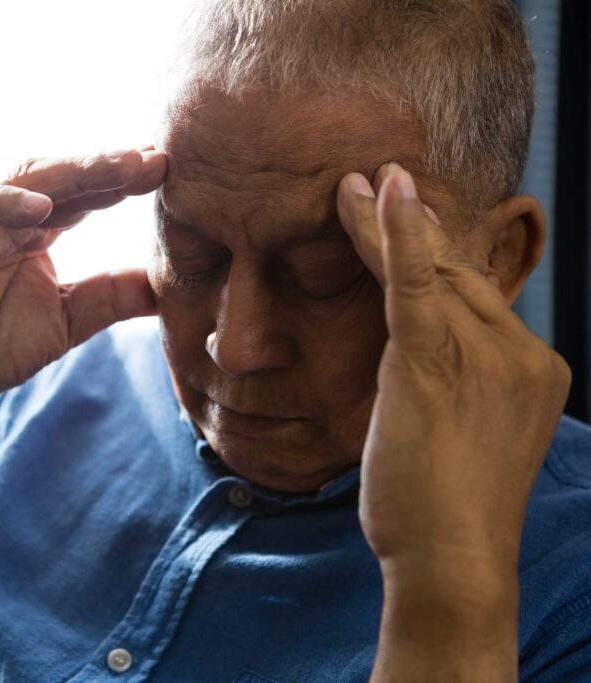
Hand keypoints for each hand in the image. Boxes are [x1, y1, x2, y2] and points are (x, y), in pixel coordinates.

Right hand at [0, 148, 166, 423]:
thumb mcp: (67, 321)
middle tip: (157, 158)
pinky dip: (4, 202)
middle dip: (111, 166)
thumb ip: (111, 298)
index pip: (88, 195)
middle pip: (64, 177)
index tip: (170, 171)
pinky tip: (44, 204)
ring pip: (25, 181)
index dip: (126, 182)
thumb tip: (171, 287)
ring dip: (73, 170)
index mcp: (38, 230)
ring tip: (121, 166)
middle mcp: (9, 218)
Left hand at [336, 164, 570, 589]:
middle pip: (455, 274)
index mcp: (528, 368)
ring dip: (386, 223)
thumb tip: (411, 349)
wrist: (453, 562)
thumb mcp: (456, 432)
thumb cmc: (443, 507)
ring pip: (431, 273)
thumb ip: (447, 378)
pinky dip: (401, 238)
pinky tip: (385, 193)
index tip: (403, 217)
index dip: (431, 253)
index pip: (472, 296)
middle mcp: (519, 353)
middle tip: (370, 181)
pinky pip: (417, 288)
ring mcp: (486, 356)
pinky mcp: (438, 364)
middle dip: (407, 227)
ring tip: (353, 184)